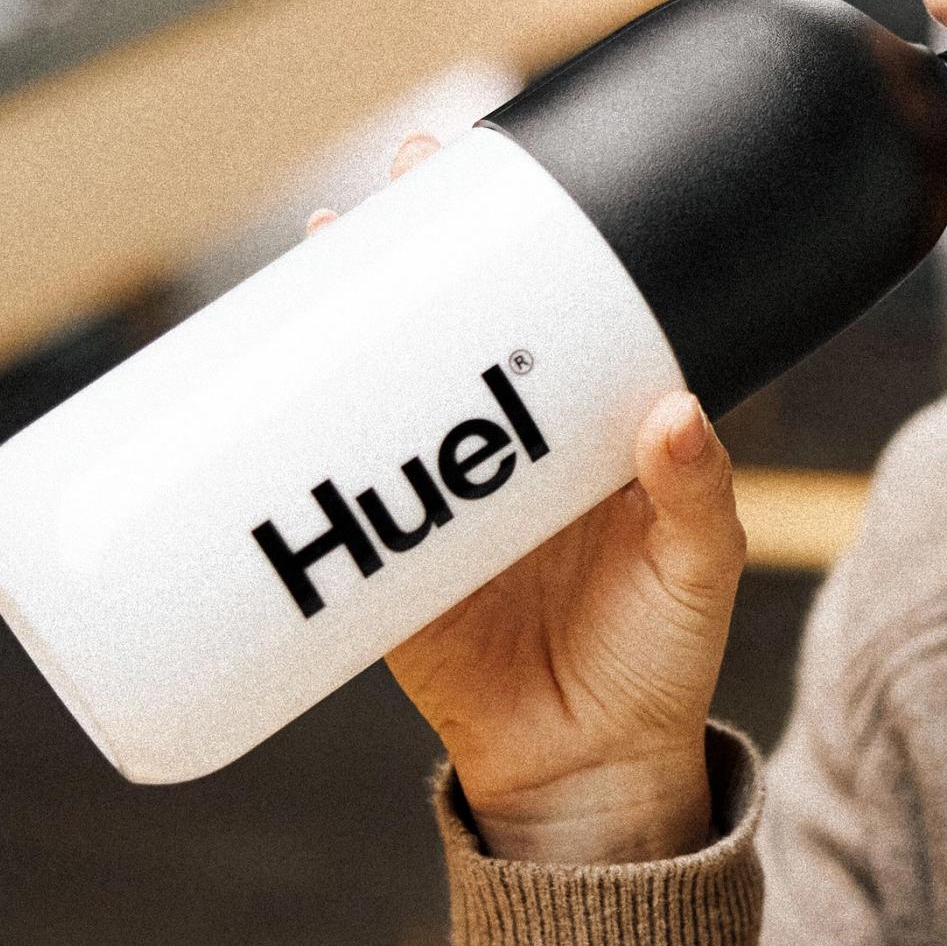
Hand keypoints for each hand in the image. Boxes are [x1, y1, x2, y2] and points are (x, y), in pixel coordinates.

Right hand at [304, 133, 746, 863]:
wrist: (589, 775)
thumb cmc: (661, 661)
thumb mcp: (697, 569)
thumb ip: (696, 494)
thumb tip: (677, 410)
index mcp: (578, 431)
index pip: (542, 310)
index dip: (512, 239)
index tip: (484, 170)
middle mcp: (498, 450)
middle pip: (444, 328)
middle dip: (408, 254)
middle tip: (388, 187)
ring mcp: (431, 500)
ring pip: (376, 388)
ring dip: (336, 322)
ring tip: (317, 255)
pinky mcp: (380, 564)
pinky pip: (324, 492)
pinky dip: (284, 438)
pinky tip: (249, 385)